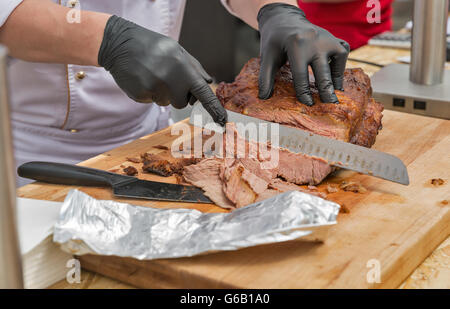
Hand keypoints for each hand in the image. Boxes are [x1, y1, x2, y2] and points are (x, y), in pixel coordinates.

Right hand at [98, 16, 226, 125]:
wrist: (121, 44)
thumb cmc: (154, 47)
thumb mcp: (178, 51)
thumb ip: (195, 68)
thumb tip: (209, 83)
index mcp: (184, 70)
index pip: (204, 94)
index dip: (214, 109)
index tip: (222, 121)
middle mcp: (170, 82)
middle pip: (182, 103)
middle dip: (178, 94)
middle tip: (167, 76)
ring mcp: (154, 90)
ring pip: (166, 102)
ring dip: (162, 93)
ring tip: (152, 74)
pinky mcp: (140, 95)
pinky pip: (151, 101)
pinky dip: (149, 92)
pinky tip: (142, 77)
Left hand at [257, 3, 349, 105]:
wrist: (284, 19)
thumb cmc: (275, 40)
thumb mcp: (267, 57)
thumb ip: (265, 77)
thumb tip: (263, 97)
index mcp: (296, 45)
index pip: (301, 75)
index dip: (304, 92)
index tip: (308, 105)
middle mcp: (315, 41)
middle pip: (323, 71)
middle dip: (326, 91)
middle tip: (330, 106)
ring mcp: (327, 38)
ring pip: (338, 60)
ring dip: (337, 78)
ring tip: (335, 93)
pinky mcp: (333, 38)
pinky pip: (343, 52)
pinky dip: (341, 66)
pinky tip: (335, 78)